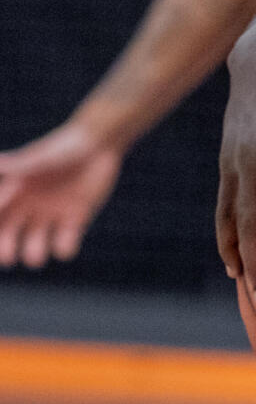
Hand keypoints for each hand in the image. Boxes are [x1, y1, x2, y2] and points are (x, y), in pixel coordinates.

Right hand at [0, 121, 123, 266]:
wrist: (98, 145)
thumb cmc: (61, 147)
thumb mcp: (36, 159)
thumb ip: (15, 167)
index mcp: (13, 193)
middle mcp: (29, 207)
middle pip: (9, 236)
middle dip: (6, 249)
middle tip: (8, 258)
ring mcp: (51, 214)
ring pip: (36, 244)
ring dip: (34, 253)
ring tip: (36, 257)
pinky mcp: (75, 218)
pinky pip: (65, 242)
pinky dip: (64, 248)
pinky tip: (65, 244)